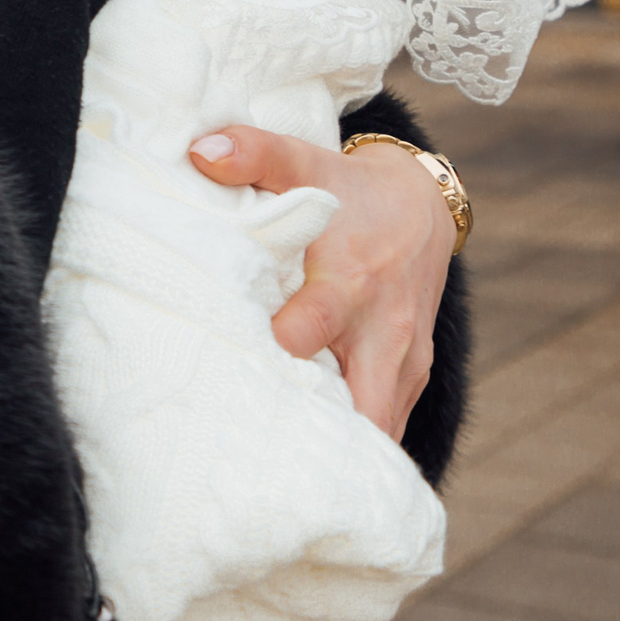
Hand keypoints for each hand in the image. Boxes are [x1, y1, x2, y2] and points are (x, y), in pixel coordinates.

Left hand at [188, 126, 455, 438]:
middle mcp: (383, 331)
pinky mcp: (412, 378)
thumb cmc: (348, 190)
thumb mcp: (303, 161)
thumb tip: (198, 152)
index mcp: (349, 282)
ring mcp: (403, 362)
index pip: (307, 332)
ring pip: (378, 430)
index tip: (222, 370)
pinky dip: (355, 444)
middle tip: (252, 455)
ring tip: (273, 468)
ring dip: (333, 448)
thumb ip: (253, 153)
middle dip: (313, 434)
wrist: (421, 206)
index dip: (266, 355)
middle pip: (359, 408)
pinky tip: (306, 456)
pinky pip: (388, 427)